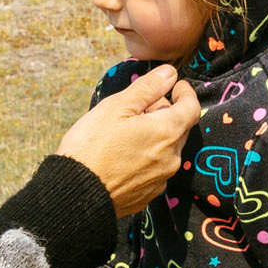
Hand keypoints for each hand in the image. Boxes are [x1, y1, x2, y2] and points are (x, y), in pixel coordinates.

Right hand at [57, 64, 203, 217]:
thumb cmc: (92, 146)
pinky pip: (156, 168)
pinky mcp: (148, 194)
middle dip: (166, 113)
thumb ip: (147, 88)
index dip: (186, 93)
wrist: (75, 194)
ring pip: (168, 148)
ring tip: (128, 130)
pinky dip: (148, 156)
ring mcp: (161, 179)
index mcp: (167, 132)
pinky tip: (125, 154)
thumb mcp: (117, 107)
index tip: (177, 85)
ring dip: (157, 135)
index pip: (192, 108)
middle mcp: (171, 157)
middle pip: (180, 128)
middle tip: (141, 106)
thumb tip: (170, 73)